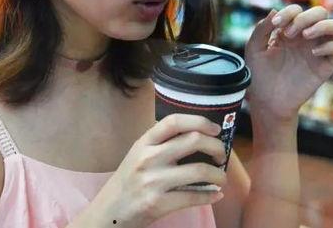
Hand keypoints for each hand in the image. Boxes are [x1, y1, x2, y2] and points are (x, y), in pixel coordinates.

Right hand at [81, 114, 226, 227]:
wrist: (110, 211)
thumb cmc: (129, 179)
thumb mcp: (139, 153)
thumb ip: (161, 142)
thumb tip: (197, 134)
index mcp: (144, 142)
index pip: (174, 122)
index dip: (199, 121)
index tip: (215, 129)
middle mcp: (148, 157)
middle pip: (193, 140)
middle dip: (216, 146)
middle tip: (222, 155)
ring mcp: (153, 181)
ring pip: (199, 170)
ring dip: (219, 175)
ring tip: (220, 178)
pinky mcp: (158, 203)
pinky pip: (194, 197)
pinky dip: (211, 196)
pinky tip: (215, 194)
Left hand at [245, 5, 332, 123]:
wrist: (267, 100)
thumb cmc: (259, 74)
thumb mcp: (254, 48)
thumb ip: (261, 29)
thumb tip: (274, 10)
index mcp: (289, 31)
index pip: (297, 10)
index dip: (289, 12)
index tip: (276, 25)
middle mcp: (305, 38)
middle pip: (320, 12)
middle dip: (306, 16)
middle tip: (289, 33)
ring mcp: (317, 50)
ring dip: (322, 25)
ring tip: (305, 35)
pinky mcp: (325, 65)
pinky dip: (329, 45)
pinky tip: (312, 53)